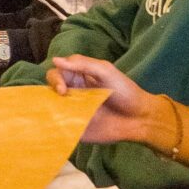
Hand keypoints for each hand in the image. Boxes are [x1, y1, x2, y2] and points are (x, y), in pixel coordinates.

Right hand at [45, 55, 160, 145]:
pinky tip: (54, 126)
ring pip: (51, 109)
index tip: (62, 89)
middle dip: (50, 93)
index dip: (55, 79)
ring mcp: (73, 112)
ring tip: (54, 112)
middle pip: (50, 90)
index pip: (57, 73)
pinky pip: (59, 127)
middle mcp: (73, 94)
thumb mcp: (105, 71)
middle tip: (62, 98)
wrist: (140, 119)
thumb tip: (55, 60)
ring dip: (49, 109)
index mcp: (78, 78)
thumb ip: (82, 64)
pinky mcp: (75, 128)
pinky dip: (53, 126)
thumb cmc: (125, 92)